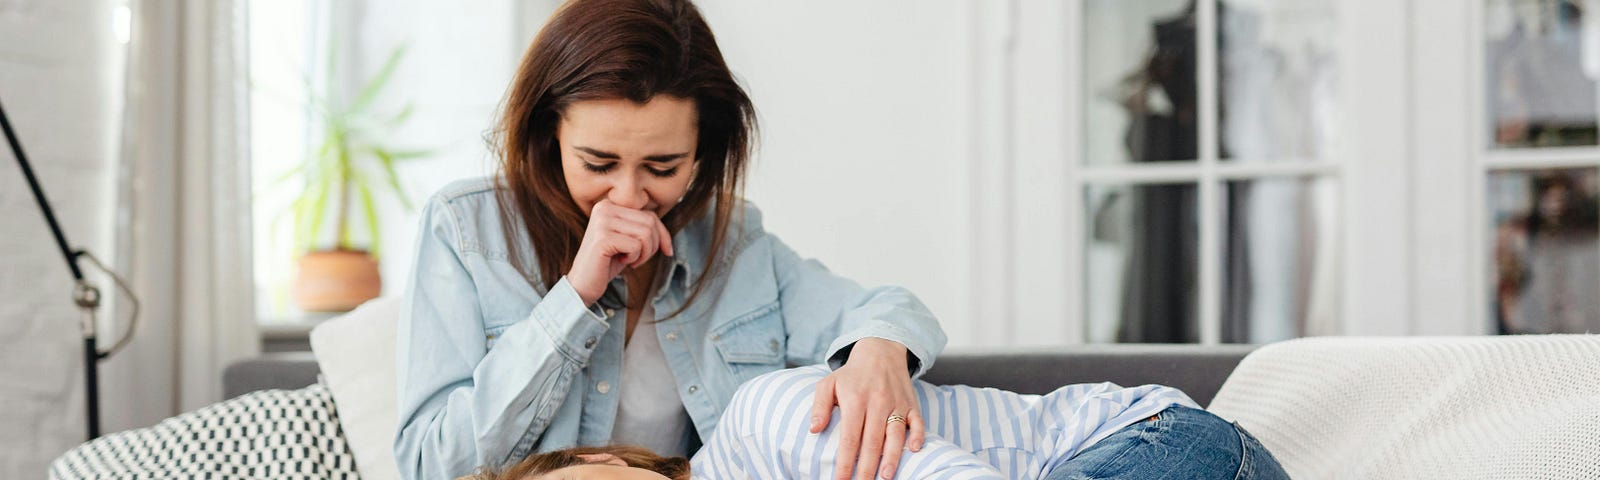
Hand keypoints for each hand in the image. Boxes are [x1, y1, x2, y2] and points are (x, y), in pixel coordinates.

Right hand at [566, 199, 673, 304]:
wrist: (583, 284)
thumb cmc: (607, 263)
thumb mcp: (628, 241)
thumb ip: (643, 229)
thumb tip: (666, 235)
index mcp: (609, 205)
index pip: (649, 215)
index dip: (663, 234)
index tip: (667, 251)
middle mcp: (604, 208)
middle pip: (650, 223)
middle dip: (653, 246)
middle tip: (639, 259)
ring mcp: (602, 222)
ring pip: (646, 233)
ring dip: (644, 253)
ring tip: (630, 260)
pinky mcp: (602, 238)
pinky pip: (636, 246)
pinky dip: (634, 258)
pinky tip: (620, 261)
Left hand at [809, 338, 923, 479]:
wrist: (880, 351)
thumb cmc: (851, 374)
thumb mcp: (828, 384)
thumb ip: (820, 406)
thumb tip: (814, 429)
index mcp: (855, 400)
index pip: (849, 437)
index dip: (845, 462)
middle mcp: (877, 402)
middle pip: (872, 441)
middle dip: (867, 467)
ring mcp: (897, 403)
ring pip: (895, 433)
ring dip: (892, 456)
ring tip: (886, 476)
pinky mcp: (912, 404)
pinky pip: (918, 421)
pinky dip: (919, 435)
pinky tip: (916, 450)